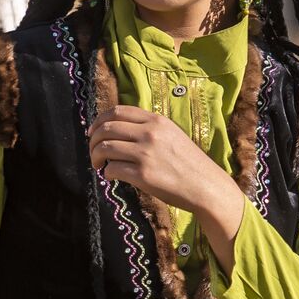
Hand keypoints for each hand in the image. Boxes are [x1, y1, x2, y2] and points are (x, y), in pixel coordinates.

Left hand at [87, 105, 229, 215]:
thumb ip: (150, 129)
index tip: (93, 131)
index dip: (99, 120)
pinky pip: (113, 169)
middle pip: (107, 128)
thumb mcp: (172, 135)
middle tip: (93, 151)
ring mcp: (146, 154)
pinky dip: (107, 172)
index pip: (118, 111)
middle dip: (93, 140)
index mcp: (157, 121)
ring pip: (105, 147)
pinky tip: (111, 176)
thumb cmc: (189, 164)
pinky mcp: (143, 175)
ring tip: (98, 165)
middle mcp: (150, 133)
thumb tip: (120, 131)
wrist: (206, 186)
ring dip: (95, 156)